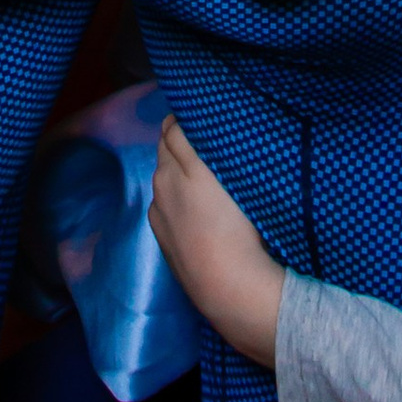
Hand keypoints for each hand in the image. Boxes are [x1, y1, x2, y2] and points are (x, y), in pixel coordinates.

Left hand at [150, 117, 284, 368]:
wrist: (226, 284)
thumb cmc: (243, 229)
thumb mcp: (238, 182)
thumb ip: (216, 152)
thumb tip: (203, 130)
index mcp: (187, 163)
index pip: (175, 126)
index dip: (185, 118)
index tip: (201, 117)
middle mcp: (165, 179)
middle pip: (164, 145)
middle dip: (177, 138)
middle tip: (201, 141)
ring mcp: (158, 206)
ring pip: (161, 173)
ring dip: (173, 165)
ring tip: (197, 173)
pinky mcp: (157, 229)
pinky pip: (159, 199)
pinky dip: (169, 192)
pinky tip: (187, 203)